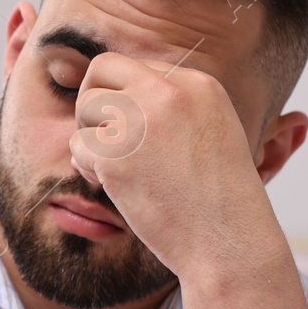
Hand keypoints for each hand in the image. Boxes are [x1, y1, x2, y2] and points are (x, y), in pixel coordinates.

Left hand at [66, 54, 269, 280]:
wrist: (229, 241)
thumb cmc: (219, 199)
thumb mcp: (211, 131)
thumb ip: (172, 106)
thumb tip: (121, 95)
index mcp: (198, 84)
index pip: (135, 67)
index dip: (123, 99)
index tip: (134, 132)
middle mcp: (169, 93)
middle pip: (101, 71)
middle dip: (93, 102)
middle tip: (106, 138)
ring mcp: (140, 122)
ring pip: (85, 107)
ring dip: (90, 137)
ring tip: (113, 167)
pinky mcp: (116, 155)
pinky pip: (78, 145)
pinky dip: (86, 167)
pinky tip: (110, 185)